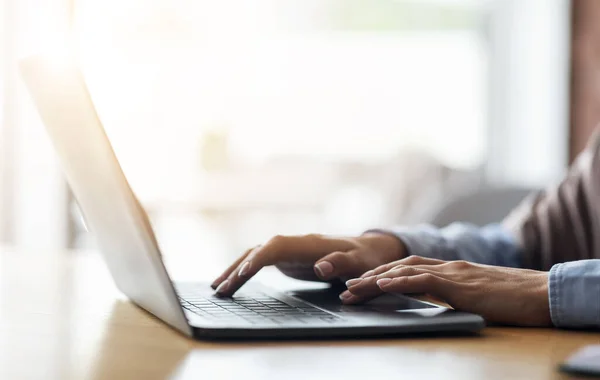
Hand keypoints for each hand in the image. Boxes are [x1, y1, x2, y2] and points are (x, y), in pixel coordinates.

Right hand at [211, 232, 405, 296]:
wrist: (368, 250)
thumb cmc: (365, 258)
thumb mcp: (360, 263)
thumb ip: (342, 263)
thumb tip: (321, 268)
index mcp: (309, 244)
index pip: (277, 247)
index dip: (259, 259)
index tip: (243, 274)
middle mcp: (294, 243)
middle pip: (259, 250)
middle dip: (238, 268)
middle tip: (220, 289)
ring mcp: (288, 249)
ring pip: (255, 255)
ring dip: (235, 270)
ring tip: (217, 289)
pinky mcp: (287, 258)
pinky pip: (259, 262)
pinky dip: (244, 271)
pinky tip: (232, 282)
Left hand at [341, 256, 551, 325]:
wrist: (542, 293)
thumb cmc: (514, 299)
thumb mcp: (477, 296)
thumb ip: (456, 295)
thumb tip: (438, 302)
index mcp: (452, 269)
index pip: (409, 266)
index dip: (384, 273)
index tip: (362, 283)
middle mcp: (448, 266)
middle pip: (399, 265)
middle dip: (370, 275)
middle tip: (346, 286)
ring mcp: (453, 273)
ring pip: (404, 270)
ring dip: (375, 279)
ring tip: (352, 288)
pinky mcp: (460, 285)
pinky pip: (423, 279)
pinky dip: (400, 282)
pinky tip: (382, 286)